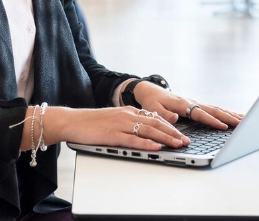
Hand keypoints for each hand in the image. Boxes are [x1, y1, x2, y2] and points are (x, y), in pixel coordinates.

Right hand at [42, 106, 188, 150]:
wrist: (73, 121)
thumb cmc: (92, 123)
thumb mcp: (114, 119)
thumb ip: (129, 122)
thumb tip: (145, 131)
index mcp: (129, 111)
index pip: (155, 117)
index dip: (170, 126)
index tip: (181, 133)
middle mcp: (128, 116)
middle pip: (156, 123)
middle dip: (173, 133)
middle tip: (185, 141)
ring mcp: (121, 125)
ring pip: (148, 131)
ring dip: (165, 138)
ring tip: (177, 144)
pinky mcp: (113, 135)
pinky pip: (133, 140)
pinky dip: (147, 144)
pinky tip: (156, 147)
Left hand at [132, 81, 243, 129]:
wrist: (151, 91)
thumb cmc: (152, 101)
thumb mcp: (153, 108)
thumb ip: (165, 115)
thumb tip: (177, 117)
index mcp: (182, 104)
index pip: (200, 114)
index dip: (212, 121)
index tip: (223, 127)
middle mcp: (192, 102)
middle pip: (213, 110)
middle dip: (228, 117)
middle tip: (243, 123)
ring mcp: (196, 103)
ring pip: (216, 109)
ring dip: (230, 114)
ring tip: (245, 119)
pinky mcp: (197, 105)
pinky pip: (214, 109)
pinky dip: (225, 112)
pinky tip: (234, 116)